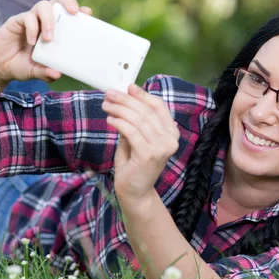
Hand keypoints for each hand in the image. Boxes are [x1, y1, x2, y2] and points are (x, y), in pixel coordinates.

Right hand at [0, 0, 92, 82]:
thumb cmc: (23, 65)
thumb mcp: (37, 72)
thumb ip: (46, 72)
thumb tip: (57, 74)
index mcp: (56, 29)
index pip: (69, 14)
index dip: (79, 10)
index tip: (88, 13)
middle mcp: (45, 20)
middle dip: (68, 1)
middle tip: (73, 12)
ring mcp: (31, 19)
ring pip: (43, 5)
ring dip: (49, 20)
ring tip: (48, 38)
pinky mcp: (17, 21)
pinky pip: (27, 17)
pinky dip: (32, 28)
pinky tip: (32, 42)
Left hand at [101, 84, 179, 199]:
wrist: (134, 191)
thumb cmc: (134, 163)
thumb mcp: (136, 137)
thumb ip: (135, 119)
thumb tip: (126, 95)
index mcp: (172, 133)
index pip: (159, 107)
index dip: (143, 95)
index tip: (128, 87)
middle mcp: (171, 140)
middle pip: (146, 111)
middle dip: (126, 100)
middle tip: (109, 94)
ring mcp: (161, 148)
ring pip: (138, 120)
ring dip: (119, 109)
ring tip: (106, 105)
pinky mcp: (148, 155)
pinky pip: (131, 132)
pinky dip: (118, 123)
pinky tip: (109, 120)